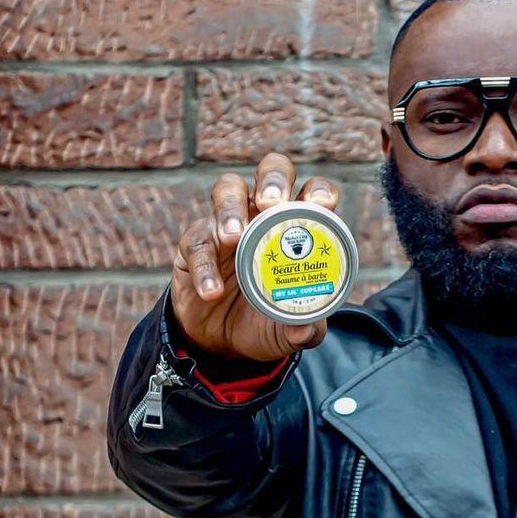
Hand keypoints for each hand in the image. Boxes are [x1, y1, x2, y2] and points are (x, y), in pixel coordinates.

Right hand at [170, 153, 339, 363]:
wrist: (223, 345)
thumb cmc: (265, 324)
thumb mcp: (290, 333)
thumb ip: (305, 331)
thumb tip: (305, 329)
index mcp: (296, 229)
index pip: (312, 194)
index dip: (319, 191)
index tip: (321, 204)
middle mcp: (263, 217)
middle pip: (270, 172)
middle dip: (273, 179)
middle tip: (271, 203)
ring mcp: (227, 225)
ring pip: (228, 190)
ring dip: (231, 209)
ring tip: (234, 238)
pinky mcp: (195, 244)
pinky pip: (197, 243)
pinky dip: (205, 267)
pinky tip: (213, 291)